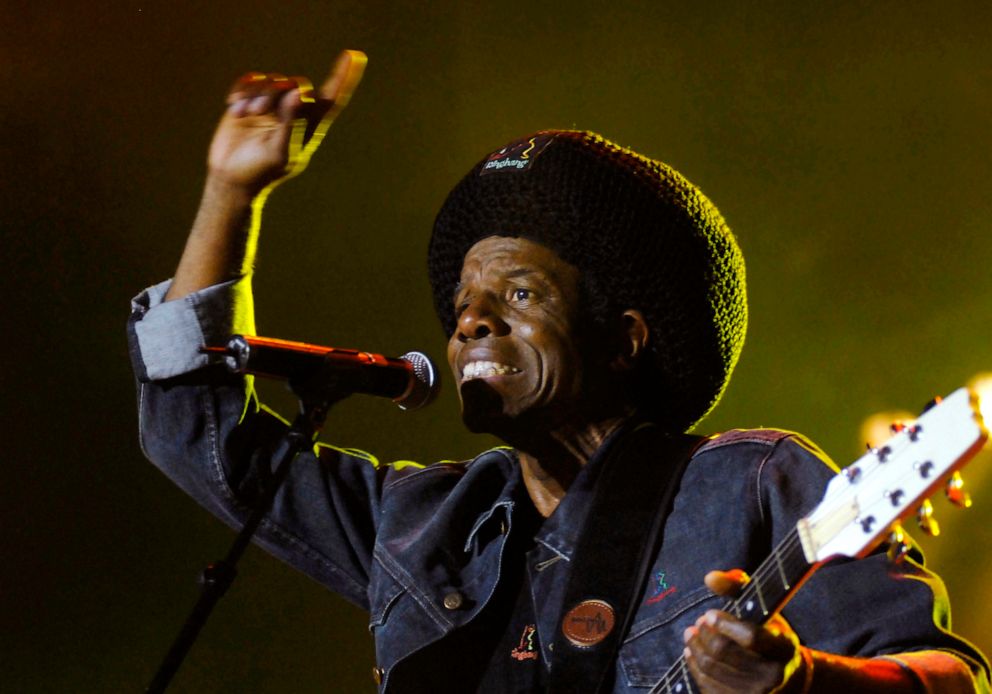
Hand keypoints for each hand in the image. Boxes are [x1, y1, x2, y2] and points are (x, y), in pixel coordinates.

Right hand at [206, 49, 366, 194]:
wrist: (231, 178)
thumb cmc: (261, 172)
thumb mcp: (279, 152)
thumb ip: (290, 124)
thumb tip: (298, 95)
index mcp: (309, 127)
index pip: (331, 99)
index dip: (343, 77)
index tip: (354, 56)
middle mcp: (293, 112)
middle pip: (295, 84)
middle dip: (277, 93)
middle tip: (259, 112)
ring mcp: (271, 105)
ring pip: (272, 80)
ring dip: (258, 94)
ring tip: (247, 115)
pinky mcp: (249, 101)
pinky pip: (250, 80)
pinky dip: (243, 91)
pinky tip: (236, 109)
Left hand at [683, 569, 804, 693]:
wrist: (788, 678)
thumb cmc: (770, 635)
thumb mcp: (763, 609)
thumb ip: (738, 586)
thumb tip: (709, 577)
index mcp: (783, 648)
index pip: (751, 637)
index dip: (725, 624)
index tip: (709, 614)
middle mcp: (772, 674)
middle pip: (724, 652)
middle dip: (704, 634)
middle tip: (697, 623)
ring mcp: (757, 693)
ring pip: (712, 668)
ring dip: (695, 648)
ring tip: (690, 634)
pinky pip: (708, 685)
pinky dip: (694, 667)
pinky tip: (691, 653)